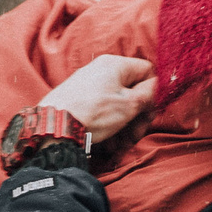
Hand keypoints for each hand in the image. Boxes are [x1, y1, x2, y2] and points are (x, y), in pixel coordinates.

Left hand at [38, 54, 156, 145]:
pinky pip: (102, 112)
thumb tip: (157, 88)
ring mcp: (88, 85)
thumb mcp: (130, 104)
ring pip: (117, 105)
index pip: (147, 71)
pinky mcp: (78, 100)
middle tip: (135, 136)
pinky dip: (108, 127)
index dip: (153, 93)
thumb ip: (149, 94)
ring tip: (119, 147)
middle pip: (132, 92)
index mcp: (115, 65)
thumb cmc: (93, 112)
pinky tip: (107, 145)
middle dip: (137, 118)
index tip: (150, 113)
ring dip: (123, 128)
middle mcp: (101, 71)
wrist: (54, 126)